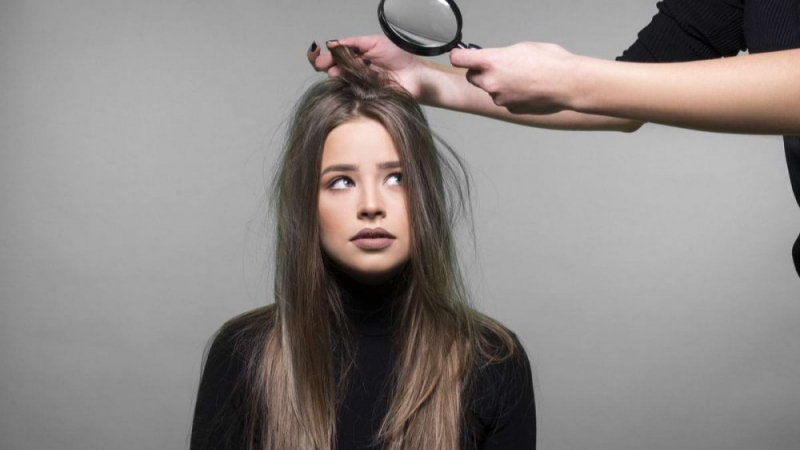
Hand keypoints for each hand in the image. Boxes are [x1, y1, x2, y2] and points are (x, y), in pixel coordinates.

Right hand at [307, 35, 426, 98]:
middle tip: (324, 64)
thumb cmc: (399, 57)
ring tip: (338, 72)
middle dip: (324, 65)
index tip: (318, 52)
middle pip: (330, 69)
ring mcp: (357, 85)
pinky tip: (346, 83)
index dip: (323, 55)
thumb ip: (353, 42)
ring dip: (334, 75)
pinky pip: (349, 93)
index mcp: (354, 56)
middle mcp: (353, 71)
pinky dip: (345, 87)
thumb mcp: (374, 42)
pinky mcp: (363, 97)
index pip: (333, 56)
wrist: (415, 75)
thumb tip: (332, 44)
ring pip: (337, 81)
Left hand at [449, 42, 579, 114]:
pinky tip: (527, 89)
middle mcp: (490, 82)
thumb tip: (493, 59)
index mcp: (491, 61)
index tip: (461, 55)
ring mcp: (499, 98)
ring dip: (498, 85)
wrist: (567, 83)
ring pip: (490, 90)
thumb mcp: (521, 48)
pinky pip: (504, 100)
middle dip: (480, 72)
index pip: (459, 59)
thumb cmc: (550, 62)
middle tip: (497, 67)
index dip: (459, 56)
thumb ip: (500, 55)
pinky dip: (511, 96)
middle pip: (471, 77)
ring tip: (521, 78)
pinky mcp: (510, 109)